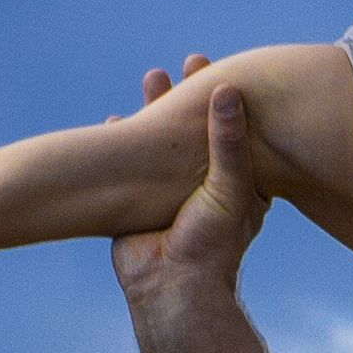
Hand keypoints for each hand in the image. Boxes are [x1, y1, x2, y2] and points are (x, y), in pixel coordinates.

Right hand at [112, 68, 269, 318]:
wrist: (173, 289)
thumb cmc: (212, 245)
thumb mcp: (229, 188)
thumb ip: (229, 141)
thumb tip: (227, 90)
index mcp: (239, 182)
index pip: (236, 130)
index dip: (230, 99)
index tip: (224, 69)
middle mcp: (206, 183)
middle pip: (197, 130)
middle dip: (190, 97)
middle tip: (188, 63)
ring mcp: (171, 191)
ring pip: (163, 142)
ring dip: (156, 112)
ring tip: (152, 76)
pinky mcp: (140, 200)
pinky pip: (129, 164)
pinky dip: (120, 142)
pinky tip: (114, 119)